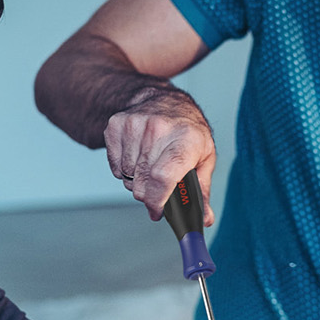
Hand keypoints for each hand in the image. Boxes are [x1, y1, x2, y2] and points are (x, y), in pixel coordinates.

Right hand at [105, 88, 215, 224]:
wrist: (164, 100)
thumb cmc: (188, 132)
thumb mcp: (203, 158)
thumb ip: (201, 191)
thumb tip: (204, 220)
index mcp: (186, 138)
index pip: (163, 177)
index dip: (158, 201)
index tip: (158, 212)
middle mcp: (159, 129)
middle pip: (143, 182)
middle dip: (150, 196)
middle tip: (159, 190)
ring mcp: (134, 125)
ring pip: (127, 177)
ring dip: (137, 181)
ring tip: (150, 166)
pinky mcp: (116, 125)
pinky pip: (115, 166)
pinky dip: (124, 170)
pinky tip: (138, 156)